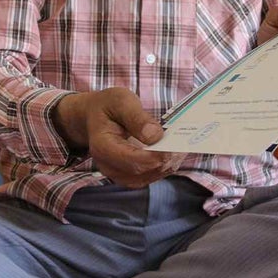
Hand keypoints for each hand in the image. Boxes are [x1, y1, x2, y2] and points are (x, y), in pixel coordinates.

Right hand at [52, 88, 184, 187]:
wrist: (94, 117)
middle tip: (183, 144)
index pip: (130, 160)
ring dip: (167, 164)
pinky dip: (164, 166)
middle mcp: (108, 165)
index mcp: (102, 146)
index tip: (174, 146)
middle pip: (141, 171)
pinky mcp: (128, 175)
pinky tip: (174, 152)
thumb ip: (136, 117)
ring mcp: (117, 173)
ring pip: (148, 177)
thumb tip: (156, 136)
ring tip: (182, 147)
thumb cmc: (107, 106)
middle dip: (165, 159)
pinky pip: (149, 176)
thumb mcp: (120, 100)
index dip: (154, 156)